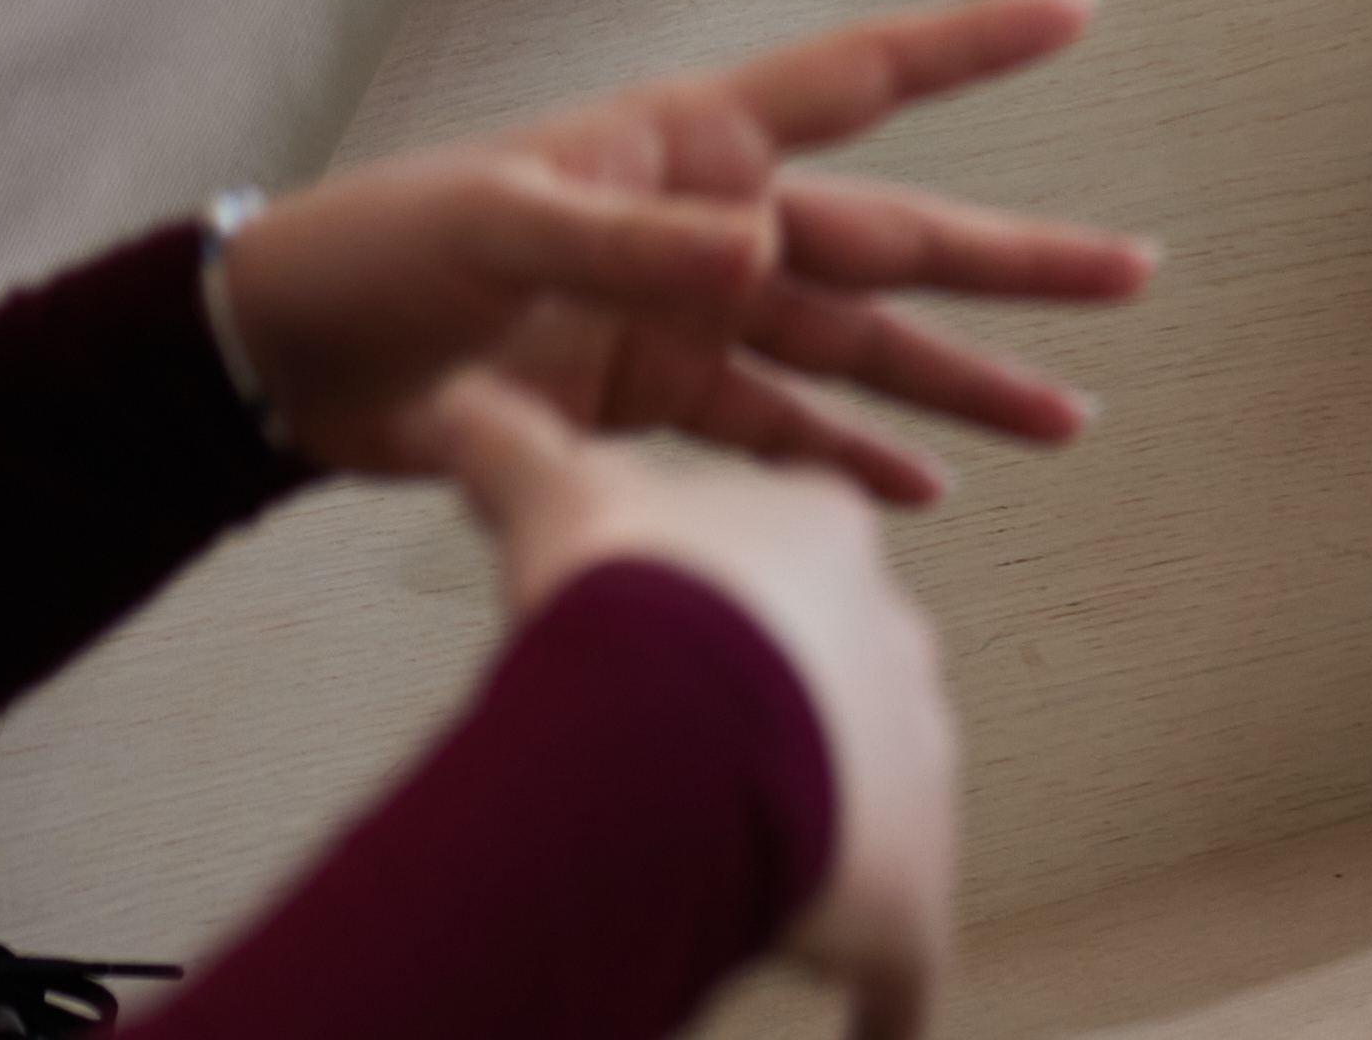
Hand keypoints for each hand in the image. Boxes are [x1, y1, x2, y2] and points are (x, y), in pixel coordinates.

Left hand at [206, 0, 1154, 498]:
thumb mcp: (494, 230)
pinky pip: (778, 431)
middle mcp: (711, 221)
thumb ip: (628, 243)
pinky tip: (922, 490)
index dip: (966, 45)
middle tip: (1133, 275)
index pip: (854, 80)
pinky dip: (847, 462)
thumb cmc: (375, 253)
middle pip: (890, 242)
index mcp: (684, 144)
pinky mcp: (650, 400)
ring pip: (854, 351)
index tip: (1076, 10)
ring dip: (954, 390)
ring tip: (1066, 419)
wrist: (282, 362)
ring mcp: (688, 315)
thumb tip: (759, 254)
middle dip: (1012, 263)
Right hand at [421, 386, 967, 1039]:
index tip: (697, 624)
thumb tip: (455, 396)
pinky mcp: (912, 891)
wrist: (671, 728)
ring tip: (747, 877)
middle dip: (786, 718)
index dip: (736, 599)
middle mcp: (890, 642)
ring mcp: (915, 767)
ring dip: (824, 840)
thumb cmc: (629, 608)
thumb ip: (511, 442)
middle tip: (702, 759)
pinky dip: (880, 999)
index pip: (801, 555)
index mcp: (821, 538)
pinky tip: (864, 1030)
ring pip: (882, 807)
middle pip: (847, 681)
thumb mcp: (558, 492)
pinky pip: (902, 964)